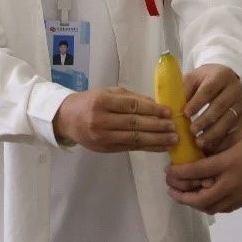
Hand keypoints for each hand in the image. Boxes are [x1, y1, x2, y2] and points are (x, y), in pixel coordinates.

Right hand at [52, 86, 176, 152]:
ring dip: (156, 140)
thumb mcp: (107, 93)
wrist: (66, 119)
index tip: (168, 111)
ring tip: (172, 139)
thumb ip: (130, 97)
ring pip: (134, 138)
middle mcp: (101, 119)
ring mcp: (103, 136)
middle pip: (135, 124)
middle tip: (175, 127)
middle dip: (158, 126)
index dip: (152, 109)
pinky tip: (160, 146)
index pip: (132, 106)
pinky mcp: (106, 148)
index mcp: (102, 101)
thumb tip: (156, 104)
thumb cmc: (89, 102)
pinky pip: (131, 148)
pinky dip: (148, 147)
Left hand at [165, 129, 241, 212]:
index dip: (178, 174)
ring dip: (193, 203)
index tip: (167, 171)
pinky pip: (222, 208)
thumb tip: (197, 149)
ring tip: (183, 194)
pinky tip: (203, 196)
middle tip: (170, 188)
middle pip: (200, 199)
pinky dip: (209, 205)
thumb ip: (216, 144)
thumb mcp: (236, 136)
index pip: (195, 172)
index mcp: (227, 164)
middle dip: (181, 196)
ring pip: (210, 207)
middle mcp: (231, 184)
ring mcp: (239, 196)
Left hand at [183, 63, 241, 152]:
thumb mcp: (194, 77)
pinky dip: (219, 137)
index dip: (197, 103)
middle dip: (205, 120)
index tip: (186, 114)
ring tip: (199, 142)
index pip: (208, 90)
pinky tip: (209, 144)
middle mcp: (233, 89)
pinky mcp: (240, 114)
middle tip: (191, 131)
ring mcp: (239, 102)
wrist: (224, 76)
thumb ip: (185, 89)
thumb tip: (173, 106)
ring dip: (213, 132)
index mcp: (220, 76)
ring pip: (228, 119)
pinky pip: (231, 127)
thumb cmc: (204, 78)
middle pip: (219, 106)